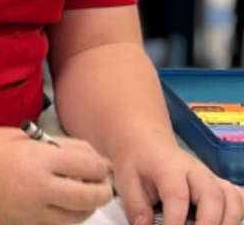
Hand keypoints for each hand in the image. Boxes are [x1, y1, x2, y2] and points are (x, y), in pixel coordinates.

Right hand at [0, 127, 113, 224]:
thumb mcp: (32, 139)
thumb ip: (69, 149)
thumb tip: (103, 163)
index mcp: (39, 159)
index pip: (88, 166)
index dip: (100, 166)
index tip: (99, 166)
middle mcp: (37, 187)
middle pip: (89, 197)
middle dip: (102, 191)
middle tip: (100, 184)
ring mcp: (30, 210)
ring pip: (77, 217)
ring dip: (86, 207)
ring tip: (79, 193)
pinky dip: (65, 215)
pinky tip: (59, 203)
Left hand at [112, 133, 243, 224]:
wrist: (146, 142)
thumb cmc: (136, 162)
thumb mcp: (126, 181)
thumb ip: (136, 207)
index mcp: (168, 167)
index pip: (177, 196)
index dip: (175, 221)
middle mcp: (194, 170)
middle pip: (212, 196)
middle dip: (208, 224)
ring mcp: (209, 176)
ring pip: (230, 198)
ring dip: (227, 221)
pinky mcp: (217, 184)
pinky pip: (236, 197)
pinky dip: (236, 212)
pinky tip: (226, 223)